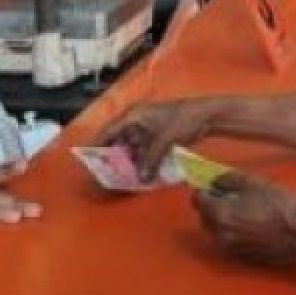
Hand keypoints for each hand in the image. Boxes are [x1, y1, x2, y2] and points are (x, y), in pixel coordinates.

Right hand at [97, 98, 220, 181]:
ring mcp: (148, 128)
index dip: (98, 144)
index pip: (109, 130)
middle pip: (119, 139)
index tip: (88, 157)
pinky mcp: (157, 135)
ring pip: (132, 146)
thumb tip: (141, 179)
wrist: (207, 115)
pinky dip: (141, 159)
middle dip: (114, 156)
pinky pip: (144, 149)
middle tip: (106, 172)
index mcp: (134, 115)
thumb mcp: (163, 140)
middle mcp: (137, 120)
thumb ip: (150, 160)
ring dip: (129, 160)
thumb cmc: (183, 120)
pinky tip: (141, 171)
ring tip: (122, 176)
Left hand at [191, 171, 295, 267]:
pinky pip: (228, 239)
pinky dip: (233, 230)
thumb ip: (228, 179)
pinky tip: (252, 223)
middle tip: (231, 195)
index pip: (197, 200)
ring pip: (216, 229)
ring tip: (245, 208)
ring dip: (222, 217)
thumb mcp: (254, 183)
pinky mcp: (241, 256)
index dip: (205, 189)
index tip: (213, 185)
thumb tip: (215, 180)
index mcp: (220, 215)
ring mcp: (231, 248)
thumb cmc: (282, 207)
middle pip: (204, 216)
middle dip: (213, 204)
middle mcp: (221, 235)